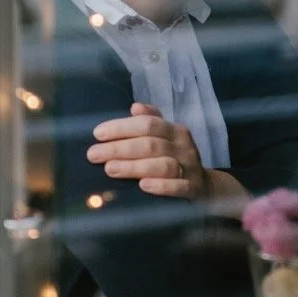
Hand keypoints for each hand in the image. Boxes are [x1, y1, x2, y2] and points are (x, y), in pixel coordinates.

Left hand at [87, 103, 207, 199]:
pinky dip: (161, 186)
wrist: (204, 187)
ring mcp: (190, 168)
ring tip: (110, 169)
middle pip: (151, 144)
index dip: (122, 127)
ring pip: (162, 165)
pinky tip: (143, 186)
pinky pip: (179, 187)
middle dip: (119, 148)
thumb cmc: (176, 159)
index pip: (148, 124)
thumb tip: (135, 107)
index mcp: (175, 131)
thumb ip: (151, 121)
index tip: (97, 134)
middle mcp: (184, 147)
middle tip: (93, 155)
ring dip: (134, 167)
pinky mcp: (193, 189)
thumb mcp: (166, 137)